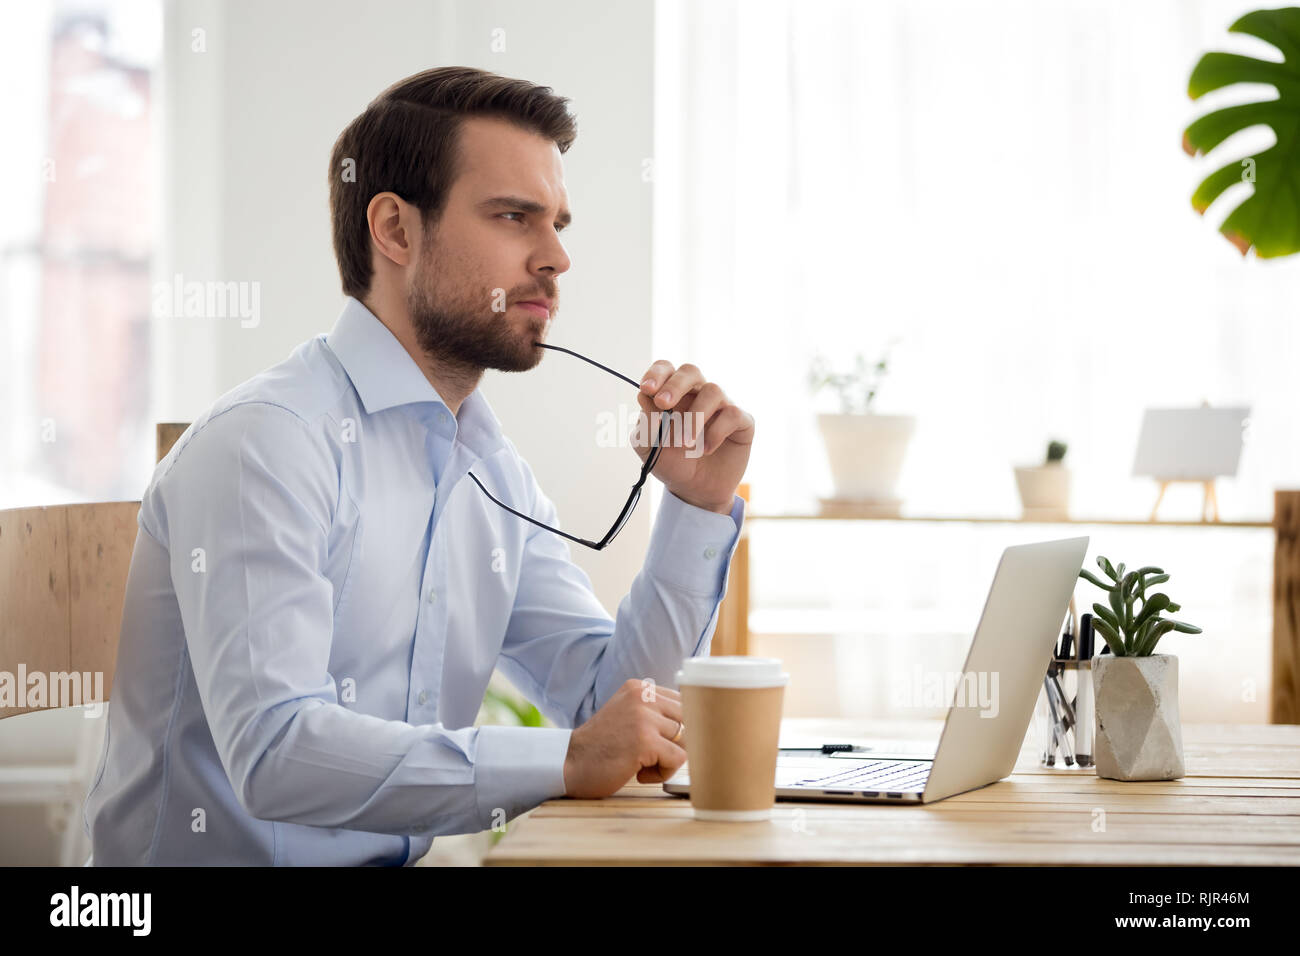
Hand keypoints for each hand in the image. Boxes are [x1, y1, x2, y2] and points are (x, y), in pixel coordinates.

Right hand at [563, 679, 686, 797]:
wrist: (569, 764)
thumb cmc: (602, 747)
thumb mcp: (628, 716)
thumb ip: (656, 713)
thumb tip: (701, 723)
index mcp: (640, 687)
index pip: (684, 703)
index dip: (677, 728)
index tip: (657, 743)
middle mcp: (643, 696)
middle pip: (690, 720)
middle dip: (676, 744)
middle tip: (650, 756)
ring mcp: (644, 717)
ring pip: (686, 741)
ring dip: (668, 760)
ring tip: (641, 764)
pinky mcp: (645, 741)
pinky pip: (679, 759)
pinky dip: (662, 773)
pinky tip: (638, 773)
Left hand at [634, 361, 753, 513]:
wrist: (695, 491)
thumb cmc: (672, 464)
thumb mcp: (649, 448)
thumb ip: (645, 423)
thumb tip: (643, 396)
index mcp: (673, 395)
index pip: (666, 370)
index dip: (657, 373)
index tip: (646, 389)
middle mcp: (698, 395)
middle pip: (691, 371)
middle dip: (675, 385)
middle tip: (663, 403)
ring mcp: (721, 406)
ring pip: (713, 390)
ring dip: (695, 416)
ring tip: (686, 443)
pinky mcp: (741, 422)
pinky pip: (732, 414)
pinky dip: (716, 432)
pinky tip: (706, 449)